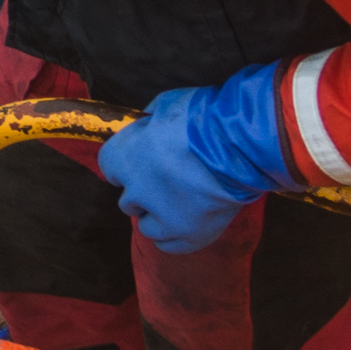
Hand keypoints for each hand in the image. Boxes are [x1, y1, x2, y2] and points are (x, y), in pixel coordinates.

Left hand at [97, 64, 296, 254]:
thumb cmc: (203, 116)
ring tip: (177, 204)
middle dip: (143, 190)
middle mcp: (138, 192)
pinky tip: (182, 224)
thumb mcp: (166, 104)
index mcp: (125, 158)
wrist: (242, 144)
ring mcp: (165, 218)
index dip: (124, 162)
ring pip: (147, 227)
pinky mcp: (193, 235)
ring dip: (156, 216)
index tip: (138, 158)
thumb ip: (150, 121)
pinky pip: (171, 246)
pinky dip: (173, 237)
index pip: (108, 167)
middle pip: (128, 201)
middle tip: (166, 180)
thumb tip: (148, 126)